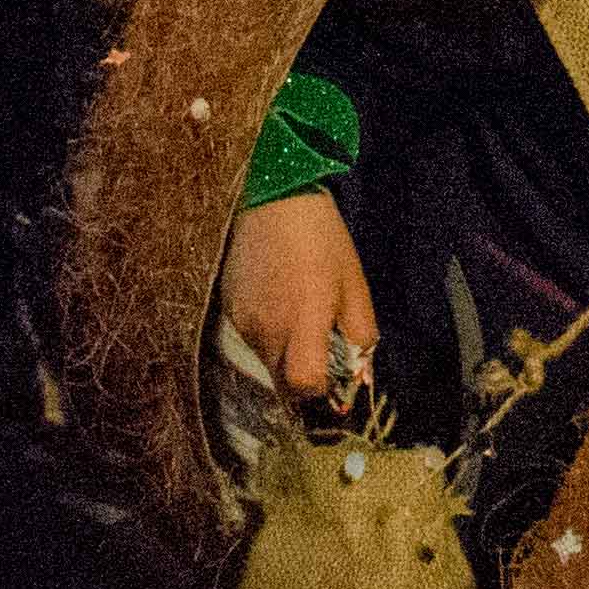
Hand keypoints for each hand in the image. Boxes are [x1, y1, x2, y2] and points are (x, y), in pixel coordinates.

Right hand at [221, 189, 381, 410]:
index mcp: (302, 323)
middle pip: (282, 384)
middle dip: (303, 379)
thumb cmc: (322, 239)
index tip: (331, 380)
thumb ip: (361, 336)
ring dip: (285, 354)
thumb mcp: (354, 285)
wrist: (271, 195)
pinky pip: (252, 338)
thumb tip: (359, 375)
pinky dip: (267, 332)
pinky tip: (276, 298)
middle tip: (319, 351)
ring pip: (266, 362)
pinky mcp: (228, 309)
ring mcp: (242, 321)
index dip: (319, 393)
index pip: (302, 387)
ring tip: (297, 313)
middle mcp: (266, 330)